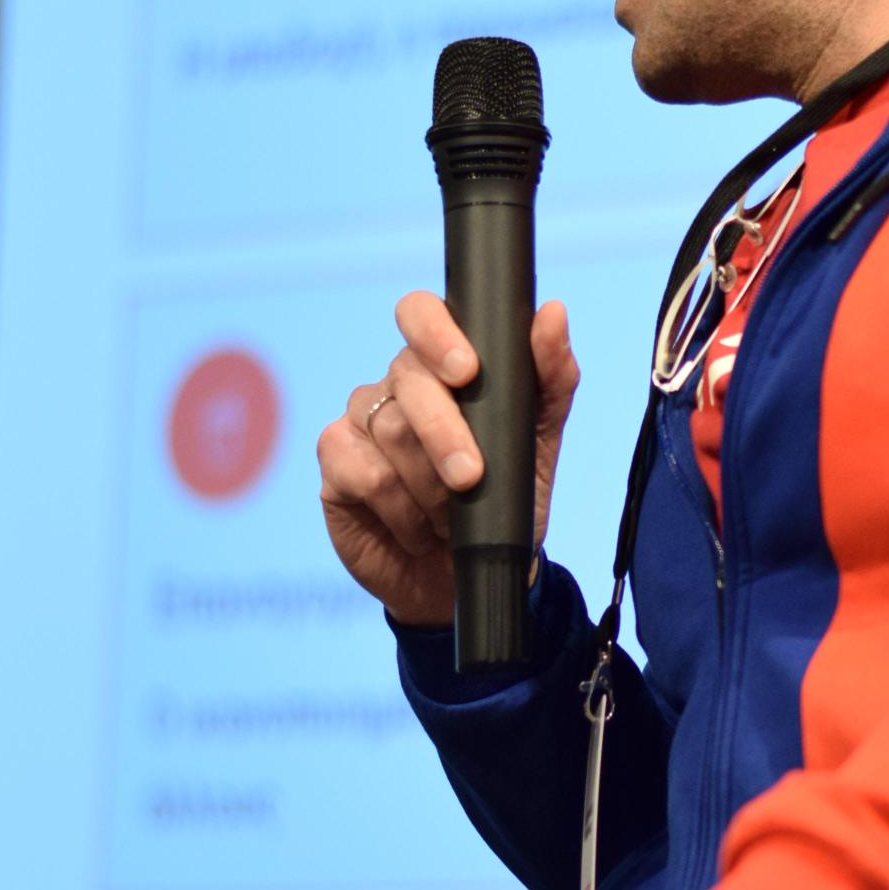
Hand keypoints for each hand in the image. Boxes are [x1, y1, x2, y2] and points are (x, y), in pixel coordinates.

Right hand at [317, 294, 578, 626]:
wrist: (471, 577)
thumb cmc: (505, 501)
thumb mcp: (540, 443)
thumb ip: (551, 378)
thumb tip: (552, 312)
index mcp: (443, 364)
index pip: (421, 314)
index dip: (436, 333)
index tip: (467, 372)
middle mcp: (397, 384)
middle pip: (408, 378)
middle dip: (446, 431)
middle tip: (472, 478)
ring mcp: (361, 421)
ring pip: (390, 430)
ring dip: (431, 485)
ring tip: (451, 517)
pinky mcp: (336, 464)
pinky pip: (363, 471)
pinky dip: (401, 508)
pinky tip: (417, 528)